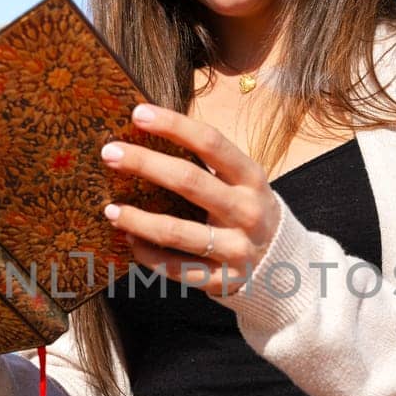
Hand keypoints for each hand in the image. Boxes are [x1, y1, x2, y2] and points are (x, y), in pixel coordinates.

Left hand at [99, 103, 281, 296]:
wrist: (285, 267)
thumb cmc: (248, 213)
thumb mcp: (243, 184)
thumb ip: (209, 164)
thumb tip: (150, 134)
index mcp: (251, 179)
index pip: (211, 142)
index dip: (174, 125)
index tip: (138, 114)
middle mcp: (247, 212)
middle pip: (189, 181)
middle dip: (145, 163)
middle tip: (109, 153)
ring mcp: (236, 249)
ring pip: (176, 231)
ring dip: (137, 219)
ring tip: (110, 210)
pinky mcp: (222, 281)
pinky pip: (174, 268)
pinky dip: (147, 254)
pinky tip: (130, 240)